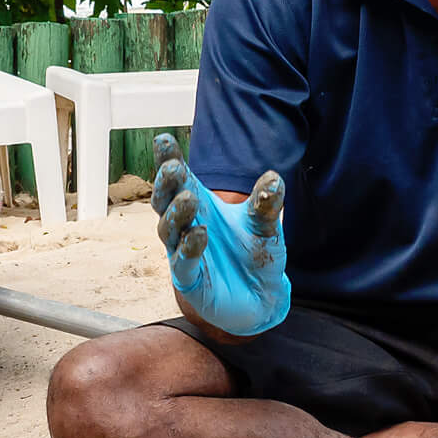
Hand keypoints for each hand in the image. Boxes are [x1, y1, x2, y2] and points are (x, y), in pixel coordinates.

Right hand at [150, 134, 290, 336]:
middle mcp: (186, 226)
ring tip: (190, 199)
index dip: (169, 160)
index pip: (181, 180)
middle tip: (173, 167)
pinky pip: (183, 262)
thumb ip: (267, 203)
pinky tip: (200, 234)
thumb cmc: (256, 255)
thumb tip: (273, 177)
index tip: (163, 138)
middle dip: (166, 184)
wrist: (262, 299)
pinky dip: (189, 247)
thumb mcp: (266, 226)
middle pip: (165, 201)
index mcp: (202, 207)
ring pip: (168, 229)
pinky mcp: (189, 279)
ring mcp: (183, 252)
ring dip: (177, 212)